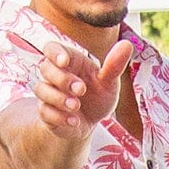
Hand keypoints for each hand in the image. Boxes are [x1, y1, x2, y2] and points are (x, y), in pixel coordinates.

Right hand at [12, 33, 136, 168]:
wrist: (90, 123)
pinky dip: (59, 116)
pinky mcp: (46, 112)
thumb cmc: (97, 96)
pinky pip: (44, 111)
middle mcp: (54, 75)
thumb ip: (114, 65)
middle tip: (81, 89)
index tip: (64, 62)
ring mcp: (48, 93)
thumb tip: (127, 44)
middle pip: (45, 68)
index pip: (52, 48)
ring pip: (41, 89)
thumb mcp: (109, 83)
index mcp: (69, 62)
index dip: (55, 53)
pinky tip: (74, 121)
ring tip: (76, 106)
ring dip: (59, 98)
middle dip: (62, 79)